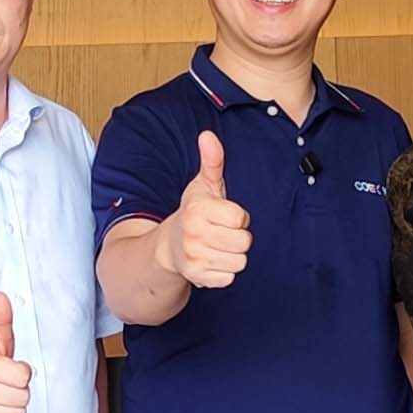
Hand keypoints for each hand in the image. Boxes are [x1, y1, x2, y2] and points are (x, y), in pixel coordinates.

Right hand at [156, 131, 252, 288]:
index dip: (238, 217)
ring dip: (233, 254)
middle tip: (221, 232)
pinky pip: (229, 277)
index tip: (223, 216)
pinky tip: (213, 260)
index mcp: (197, 209)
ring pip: (239, 260)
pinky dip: (225, 271)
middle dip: (238, 237)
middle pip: (244, 241)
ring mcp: (194, 257)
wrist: (168, 246)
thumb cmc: (193, 212)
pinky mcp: (197, 276)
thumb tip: (208, 135)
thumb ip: (212, 161)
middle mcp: (193, 233)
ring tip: (217, 246)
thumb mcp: (203, 186)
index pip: (241, 217)